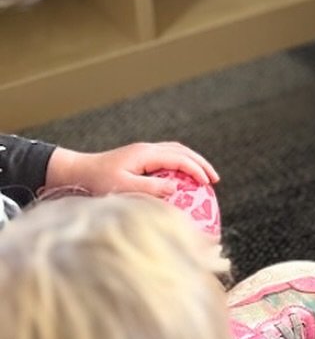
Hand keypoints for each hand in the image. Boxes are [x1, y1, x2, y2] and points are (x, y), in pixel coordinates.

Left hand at [45, 142, 218, 197]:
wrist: (76, 171)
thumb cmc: (96, 181)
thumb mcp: (123, 188)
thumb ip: (151, 188)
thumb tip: (176, 189)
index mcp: (145, 154)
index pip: (179, 159)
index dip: (196, 170)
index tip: (208, 185)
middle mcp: (146, 149)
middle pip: (182, 151)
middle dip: (200, 164)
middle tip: (215, 179)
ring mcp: (143, 152)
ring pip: (176, 151)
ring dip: (192, 162)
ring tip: (204, 176)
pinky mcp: (138, 157)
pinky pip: (167, 156)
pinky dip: (181, 163)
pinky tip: (182, 176)